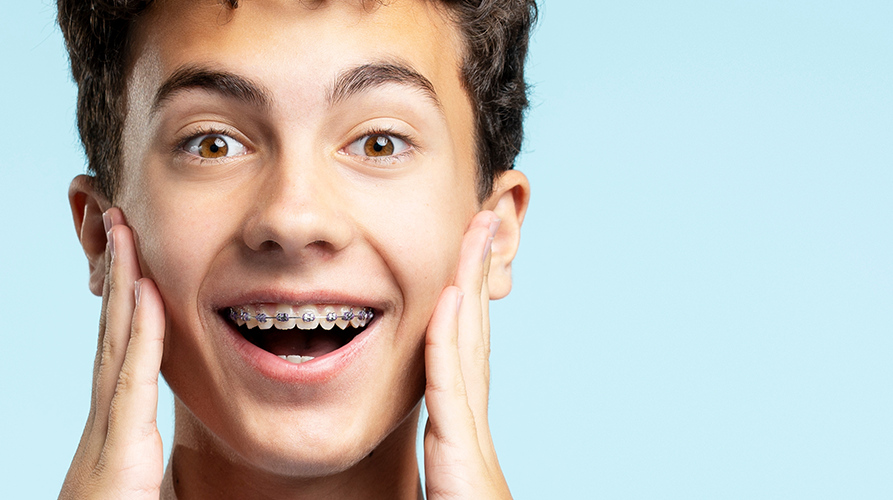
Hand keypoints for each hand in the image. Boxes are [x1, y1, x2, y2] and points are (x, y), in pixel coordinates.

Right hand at [59, 209, 167, 499]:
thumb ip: (178, 490)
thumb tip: (205, 477)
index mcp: (118, 450)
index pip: (124, 365)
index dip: (128, 311)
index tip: (135, 263)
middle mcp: (105, 437)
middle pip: (112, 340)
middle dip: (117, 278)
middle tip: (118, 218)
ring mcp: (106, 445)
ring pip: (116, 349)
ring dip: (122, 285)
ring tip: (124, 227)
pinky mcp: (116, 460)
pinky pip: (130, 384)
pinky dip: (136, 335)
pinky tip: (143, 290)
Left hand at [422, 210, 511, 499]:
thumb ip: (429, 481)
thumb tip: (410, 472)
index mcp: (462, 455)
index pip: (459, 368)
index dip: (462, 312)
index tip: (460, 265)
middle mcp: (474, 443)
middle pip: (473, 344)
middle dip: (476, 280)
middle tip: (481, 220)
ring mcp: (474, 452)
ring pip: (468, 355)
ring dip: (469, 290)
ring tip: (473, 233)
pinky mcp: (465, 465)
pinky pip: (453, 392)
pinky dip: (450, 342)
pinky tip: (447, 299)